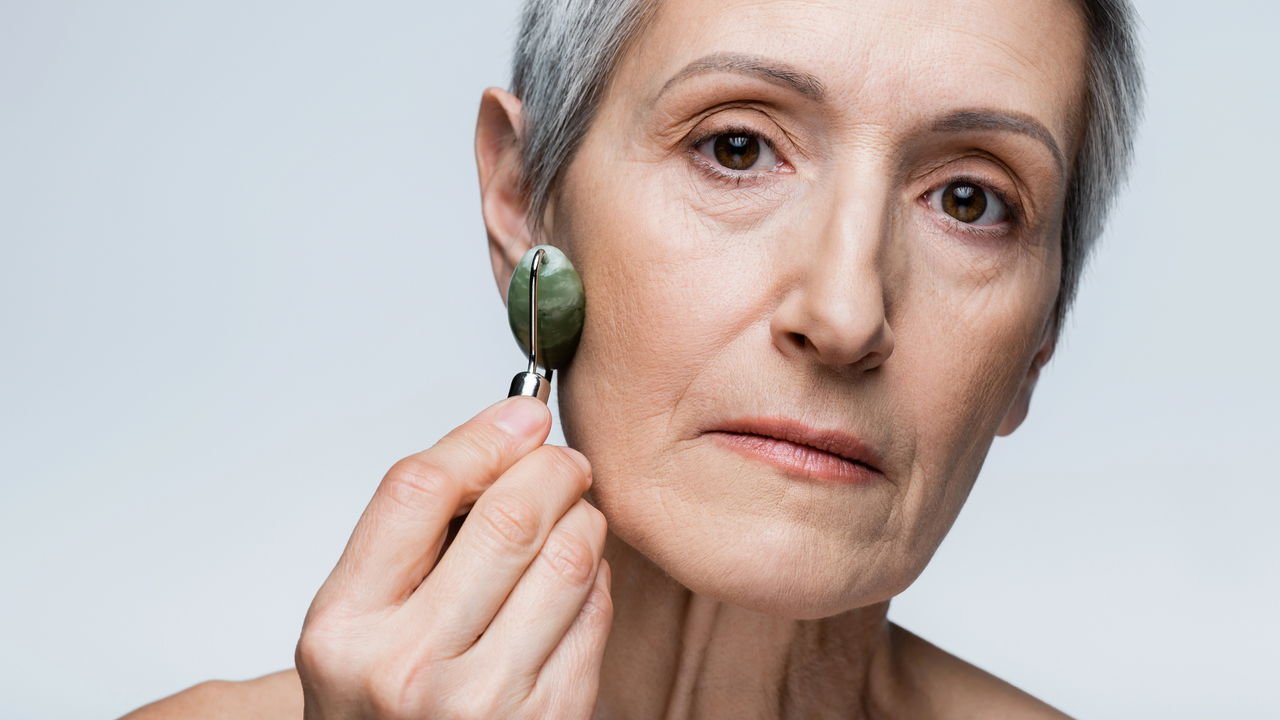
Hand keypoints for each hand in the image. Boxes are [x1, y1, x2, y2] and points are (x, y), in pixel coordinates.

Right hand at [295, 396, 611, 718]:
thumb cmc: (381, 704)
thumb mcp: (359, 620)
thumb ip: (416, 533)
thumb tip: (509, 432)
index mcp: (346, 627)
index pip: (418, 489)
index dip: (481, 435)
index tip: (519, 413)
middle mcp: (409, 668)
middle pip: (509, 516)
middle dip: (552, 467)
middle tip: (562, 460)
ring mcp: (485, 701)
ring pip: (569, 557)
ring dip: (584, 517)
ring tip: (570, 516)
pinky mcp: (550, 719)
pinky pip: (596, 611)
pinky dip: (596, 576)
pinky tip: (573, 580)